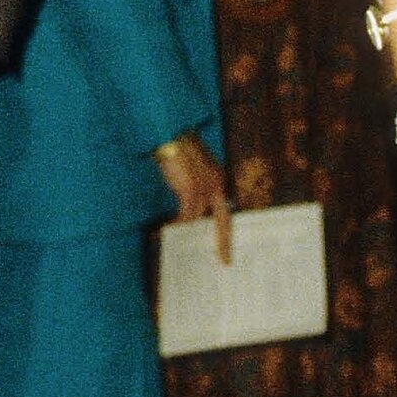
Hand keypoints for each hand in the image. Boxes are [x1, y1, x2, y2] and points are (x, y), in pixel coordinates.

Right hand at [156, 135, 232, 258]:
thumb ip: (196, 189)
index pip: (225, 211)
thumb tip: (190, 213)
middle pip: (222, 220)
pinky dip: (178, 221)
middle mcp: (216, 185)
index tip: (226, 249)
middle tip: (224, 260)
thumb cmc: (178, 152)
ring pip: (197, 217)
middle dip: (223, 242)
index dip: (225, 231)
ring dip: (186, 226)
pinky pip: (185, 214)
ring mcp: (205, 188)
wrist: (170, 137)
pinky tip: (170, 227)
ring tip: (176, 236)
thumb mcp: (193, 172)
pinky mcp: (191, 190)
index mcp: (219, 180)